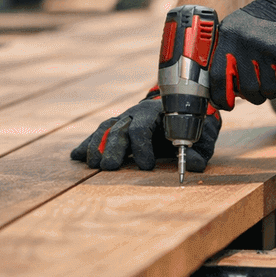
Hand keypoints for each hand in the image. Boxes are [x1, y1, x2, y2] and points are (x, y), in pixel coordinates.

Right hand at [70, 90, 221, 172]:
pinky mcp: (115, 127)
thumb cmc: (189, 126)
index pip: (142, 127)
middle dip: (112, 148)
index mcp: (155, 113)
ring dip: (96, 147)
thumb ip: (198, 151)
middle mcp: (135, 113)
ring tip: (91, 165)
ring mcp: (123, 119)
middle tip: (108, 168)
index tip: (146, 167)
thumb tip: (196, 166)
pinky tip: (75, 156)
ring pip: (106, 129)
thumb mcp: (199, 137)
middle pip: (119, 128)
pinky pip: (98, 134)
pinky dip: (86, 145)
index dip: (142, 146)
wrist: (180, 108)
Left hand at [209, 0, 275, 109]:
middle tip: (257, 92)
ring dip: (272, 91)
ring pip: (268, 90)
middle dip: (254, 96)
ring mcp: (265, 50)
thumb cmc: (261, 21)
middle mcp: (245, 44)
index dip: (221, 96)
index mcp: (228, 38)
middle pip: (246, 89)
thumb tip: (217, 83)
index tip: (226, 104)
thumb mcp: (235, 28)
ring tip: (273, 82)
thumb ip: (224, 49)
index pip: (218, 76)